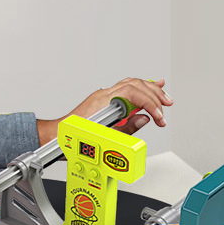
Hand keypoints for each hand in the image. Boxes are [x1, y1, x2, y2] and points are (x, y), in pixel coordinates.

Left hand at [37, 78, 172, 144]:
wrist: (56, 139)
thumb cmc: (73, 140)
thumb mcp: (105, 138)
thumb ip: (127, 127)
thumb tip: (144, 118)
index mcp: (104, 102)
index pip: (134, 94)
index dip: (150, 104)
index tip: (159, 116)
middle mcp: (103, 95)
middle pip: (134, 85)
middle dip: (154, 94)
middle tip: (167, 104)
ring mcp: (101, 96)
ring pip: (130, 84)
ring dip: (148, 89)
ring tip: (162, 95)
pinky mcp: (101, 101)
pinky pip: (123, 89)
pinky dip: (137, 89)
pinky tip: (146, 88)